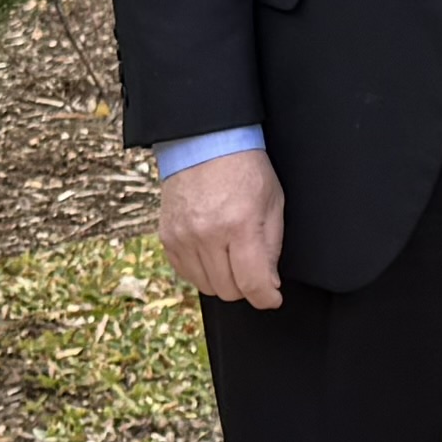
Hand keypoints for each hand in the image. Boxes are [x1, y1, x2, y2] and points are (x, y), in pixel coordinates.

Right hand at [155, 147, 287, 310]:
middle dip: (246, 286)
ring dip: (224, 279)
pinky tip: (212, 252)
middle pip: (229, 290)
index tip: (272, 298)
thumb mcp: (273, 202)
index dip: (266, 298)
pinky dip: (202, 271)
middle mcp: (207, 234)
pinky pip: (186, 273)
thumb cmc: (245, 169)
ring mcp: (183, 237)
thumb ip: (272, 247)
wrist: (203, 143)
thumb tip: (269, 285)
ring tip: (232, 256)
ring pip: (207, 286)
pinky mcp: (167, 237)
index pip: (252, 283)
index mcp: (239, 224)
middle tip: (253, 268)